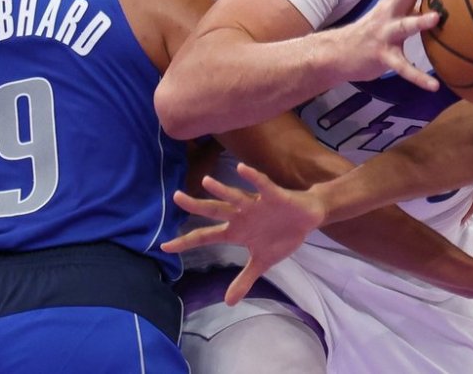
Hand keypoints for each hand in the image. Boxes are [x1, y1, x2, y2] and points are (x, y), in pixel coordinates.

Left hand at [161, 163, 323, 305]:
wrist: (308, 217)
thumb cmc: (283, 235)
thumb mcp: (262, 262)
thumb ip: (244, 279)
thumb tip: (228, 303)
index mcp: (236, 231)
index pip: (206, 237)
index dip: (186, 241)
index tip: (165, 246)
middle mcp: (241, 215)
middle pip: (214, 210)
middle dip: (196, 206)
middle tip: (176, 197)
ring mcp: (256, 204)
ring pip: (235, 196)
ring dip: (222, 190)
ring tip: (206, 182)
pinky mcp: (274, 195)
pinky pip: (262, 185)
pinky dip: (253, 177)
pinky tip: (241, 169)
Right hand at [338, 0, 457, 90]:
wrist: (338, 54)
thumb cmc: (374, 32)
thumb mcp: (393, 11)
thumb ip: (415, 2)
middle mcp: (390, 12)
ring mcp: (385, 34)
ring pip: (404, 26)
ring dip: (420, 21)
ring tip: (438, 18)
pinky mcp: (382, 57)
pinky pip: (402, 68)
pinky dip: (417, 77)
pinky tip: (433, 86)